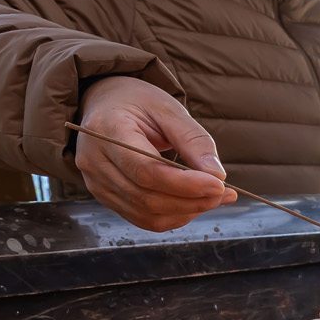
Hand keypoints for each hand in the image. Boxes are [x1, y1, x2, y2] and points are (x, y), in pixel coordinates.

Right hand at [76, 76, 235, 231]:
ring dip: (186, 212)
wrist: (106, 105)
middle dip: (192, 201)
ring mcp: (96, 184)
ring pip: (146, 214)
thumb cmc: (137, 102)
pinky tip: (193, 203)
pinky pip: (142, 218)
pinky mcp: (105, 197)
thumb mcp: (168, 108)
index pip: (146, 170)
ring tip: (214, 198)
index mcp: (107, 130)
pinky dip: (173, 216)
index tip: (219, 185)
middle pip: (147, 197)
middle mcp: (95, 162)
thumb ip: (193, 140)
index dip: (185, 184)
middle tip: (224, 194)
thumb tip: (217, 176)